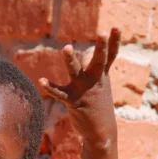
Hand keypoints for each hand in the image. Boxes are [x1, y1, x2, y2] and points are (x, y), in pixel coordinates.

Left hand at [40, 28, 120, 149]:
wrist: (100, 131)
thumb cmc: (98, 105)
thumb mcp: (99, 85)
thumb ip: (93, 68)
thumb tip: (85, 53)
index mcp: (102, 76)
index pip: (111, 56)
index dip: (114, 41)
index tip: (115, 26)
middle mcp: (95, 80)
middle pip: (99, 60)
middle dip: (101, 47)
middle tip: (102, 33)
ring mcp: (84, 90)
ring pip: (75, 71)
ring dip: (70, 59)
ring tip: (65, 48)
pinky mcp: (73, 101)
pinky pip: (59, 93)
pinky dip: (50, 87)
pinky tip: (42, 81)